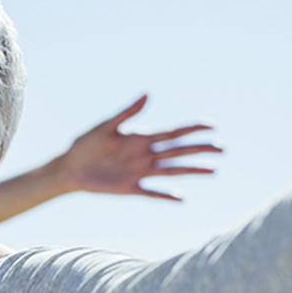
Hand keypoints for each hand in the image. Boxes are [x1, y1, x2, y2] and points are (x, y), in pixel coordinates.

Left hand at [55, 95, 221, 200]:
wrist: (69, 168)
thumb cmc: (84, 144)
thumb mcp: (105, 126)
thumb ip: (127, 113)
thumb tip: (147, 94)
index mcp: (140, 137)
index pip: (172, 132)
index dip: (192, 128)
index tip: (212, 125)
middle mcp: (144, 154)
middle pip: (178, 151)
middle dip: (199, 149)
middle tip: (222, 148)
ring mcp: (139, 171)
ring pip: (171, 171)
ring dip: (191, 170)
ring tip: (213, 171)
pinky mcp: (130, 187)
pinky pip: (152, 192)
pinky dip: (166, 195)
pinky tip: (181, 199)